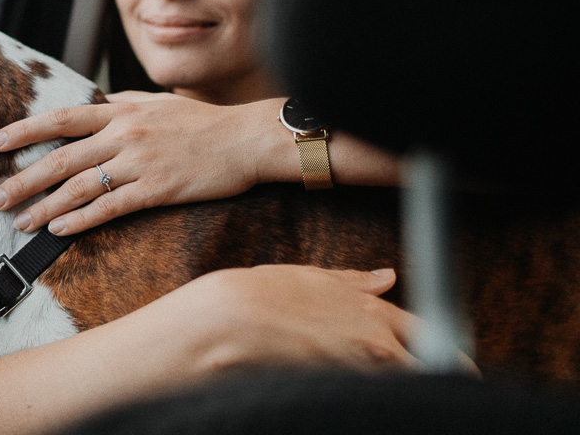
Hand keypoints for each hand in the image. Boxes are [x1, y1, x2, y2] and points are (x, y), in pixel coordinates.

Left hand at [0, 92, 277, 233]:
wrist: (246, 139)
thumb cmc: (202, 122)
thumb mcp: (157, 103)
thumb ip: (123, 103)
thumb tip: (95, 103)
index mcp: (121, 110)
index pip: (62, 119)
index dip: (26, 130)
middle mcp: (124, 133)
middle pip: (61, 157)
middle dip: (23, 179)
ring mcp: (139, 162)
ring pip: (80, 186)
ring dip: (45, 206)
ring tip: (20, 221)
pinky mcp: (157, 189)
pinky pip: (110, 207)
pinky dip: (81, 219)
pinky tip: (59, 230)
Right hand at [169, 265, 477, 375]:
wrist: (225, 324)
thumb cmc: (258, 296)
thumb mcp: (309, 277)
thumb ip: (356, 282)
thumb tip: (389, 276)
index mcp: (374, 312)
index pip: (436, 337)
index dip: (450, 354)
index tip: (457, 367)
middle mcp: (378, 346)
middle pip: (438, 371)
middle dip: (442, 379)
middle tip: (441, 390)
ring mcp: (361, 376)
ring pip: (410, 392)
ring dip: (409, 392)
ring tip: (406, 398)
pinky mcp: (341, 398)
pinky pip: (375, 404)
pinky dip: (377, 405)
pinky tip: (362, 403)